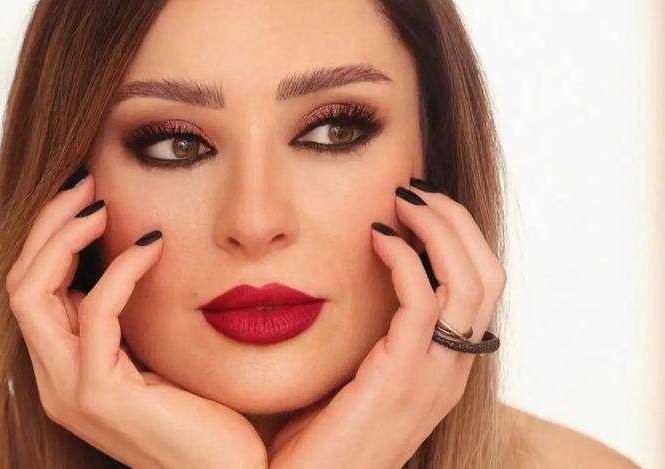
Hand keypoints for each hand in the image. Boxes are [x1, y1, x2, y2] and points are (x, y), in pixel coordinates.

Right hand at [5, 169, 267, 468]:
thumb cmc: (207, 418)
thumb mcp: (158, 354)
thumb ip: (131, 318)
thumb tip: (135, 254)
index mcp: (66, 367)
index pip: (35, 288)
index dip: (54, 235)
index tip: (90, 193)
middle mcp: (54, 379)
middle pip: (21, 281)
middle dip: (49, 224)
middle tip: (86, 180)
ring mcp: (70, 390)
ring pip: (32, 291)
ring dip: (64, 235)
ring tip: (101, 199)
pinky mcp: (99, 395)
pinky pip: (95, 311)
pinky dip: (121, 269)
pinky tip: (154, 244)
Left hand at [267, 180, 505, 468]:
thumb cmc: (319, 432)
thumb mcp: (356, 374)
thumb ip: (370, 332)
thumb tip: (348, 277)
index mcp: (444, 365)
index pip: (480, 286)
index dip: (458, 236)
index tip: (418, 204)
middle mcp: (451, 369)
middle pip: (487, 276)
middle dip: (456, 221)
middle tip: (414, 188)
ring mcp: (433, 377)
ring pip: (469, 283)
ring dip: (439, 229)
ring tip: (402, 199)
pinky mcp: (401, 378)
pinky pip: (423, 303)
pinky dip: (408, 259)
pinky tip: (377, 238)